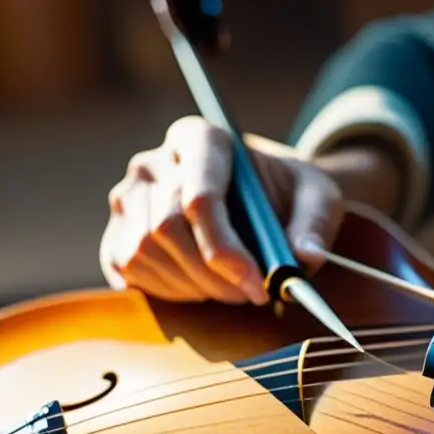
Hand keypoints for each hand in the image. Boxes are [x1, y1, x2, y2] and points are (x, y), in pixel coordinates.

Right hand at [99, 116, 343, 304]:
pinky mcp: (116, 232)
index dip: (227, 249)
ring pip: (143, 252)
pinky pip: (129, 270)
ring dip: (193, 285)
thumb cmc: (287, 193)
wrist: (260, 199)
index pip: (200, 197)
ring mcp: (128, 197)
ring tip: (233, 289)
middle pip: (167, 227)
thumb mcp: (317, 197)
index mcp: (200, 138)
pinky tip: (202, 288)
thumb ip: (315, 224)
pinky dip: (169, 291)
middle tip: (253, 294)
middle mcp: (154, 162)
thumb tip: (304, 257)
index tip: (260, 282)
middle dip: (212, 274)